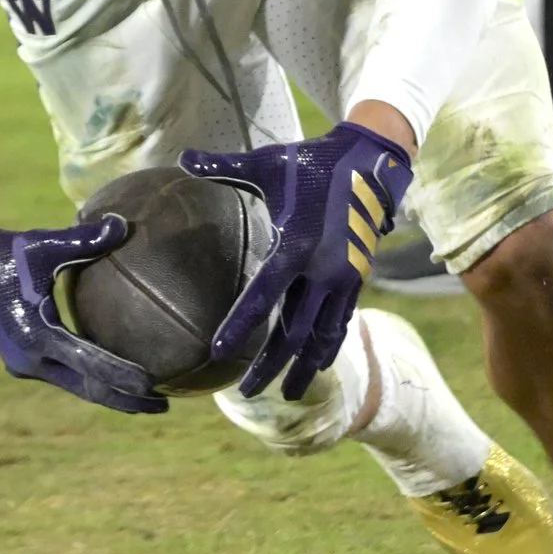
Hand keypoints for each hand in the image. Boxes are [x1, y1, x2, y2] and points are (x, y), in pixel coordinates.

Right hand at [0, 217, 168, 413]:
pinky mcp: (23, 363)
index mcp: (38, 335)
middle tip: (163, 405)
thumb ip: (84, 239)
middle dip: (126, 400)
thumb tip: (122, 225)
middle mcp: (31, 359)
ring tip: (146, 399)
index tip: (153, 385)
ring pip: (76, 386)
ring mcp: (25, 365)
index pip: (90, 363)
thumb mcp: (43, 245)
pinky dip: (91, 381)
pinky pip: (65, 377)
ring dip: (110, 394)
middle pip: (88, 388)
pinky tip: (114, 378)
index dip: (122, 376)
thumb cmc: (6, 254)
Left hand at [187, 121, 413, 400]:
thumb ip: (223, 166)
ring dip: (304, 368)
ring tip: (287, 395)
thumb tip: (182, 158)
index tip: (217, 352)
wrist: (371, 160)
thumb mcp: (266, 163)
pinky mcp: (358, 278)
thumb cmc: (310, 161)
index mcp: (297, 245)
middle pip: (293, 331)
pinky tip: (318, 365)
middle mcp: (323, 269)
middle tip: (246, 393)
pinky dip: (328, 346)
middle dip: (270, 365)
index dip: (239, 325)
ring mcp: (344, 277)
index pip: (263, 296)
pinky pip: (342, 321)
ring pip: (322, 335)